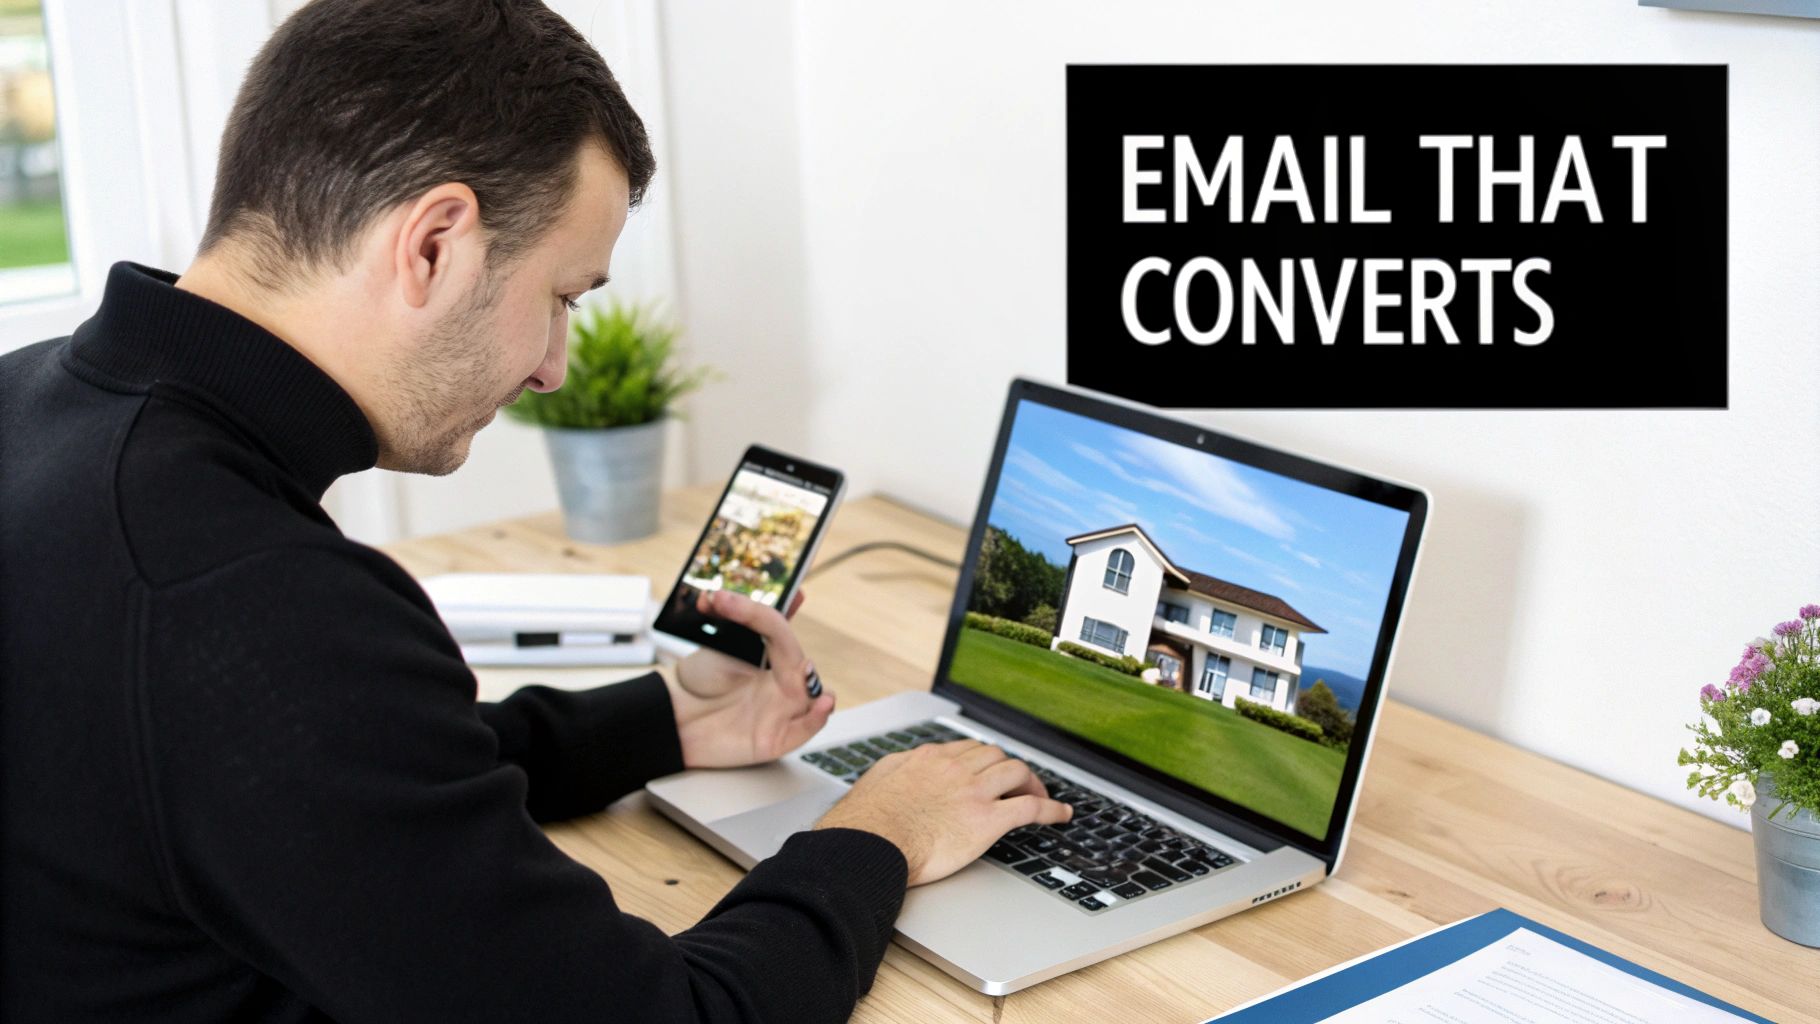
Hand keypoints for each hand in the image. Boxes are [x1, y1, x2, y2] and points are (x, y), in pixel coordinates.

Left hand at [663, 588, 834, 768]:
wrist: (673, 717)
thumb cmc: (699, 682)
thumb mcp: (720, 646)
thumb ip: (746, 622)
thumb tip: (759, 591)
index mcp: (772, 657)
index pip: (777, 631)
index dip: (753, 612)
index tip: (720, 599)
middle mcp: (782, 683)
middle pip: (799, 662)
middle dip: (786, 645)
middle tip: (761, 629)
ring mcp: (782, 711)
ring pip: (817, 697)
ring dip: (817, 685)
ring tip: (804, 672)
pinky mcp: (776, 739)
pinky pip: (806, 729)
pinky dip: (817, 718)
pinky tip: (822, 704)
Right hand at [813, 740, 1073, 885]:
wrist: (871, 843)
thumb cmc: (867, 821)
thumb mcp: (877, 780)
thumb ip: (895, 770)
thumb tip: (899, 769)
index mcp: (930, 758)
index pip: (967, 750)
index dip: (982, 761)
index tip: (988, 770)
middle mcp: (956, 768)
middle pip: (995, 755)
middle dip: (1008, 768)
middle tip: (1016, 784)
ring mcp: (974, 791)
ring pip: (1016, 772)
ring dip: (1032, 783)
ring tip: (1039, 796)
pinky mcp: (988, 819)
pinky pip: (1030, 807)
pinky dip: (1051, 809)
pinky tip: (1062, 815)